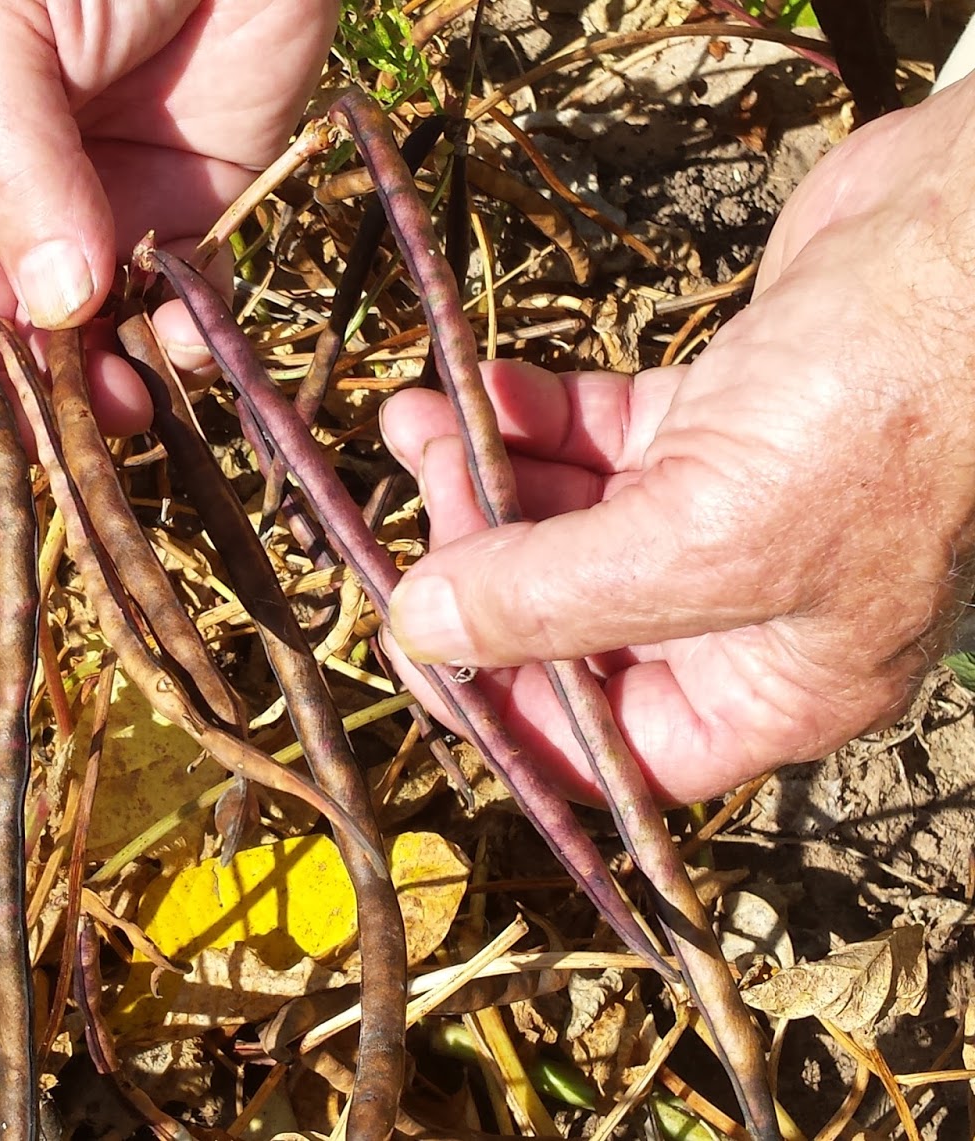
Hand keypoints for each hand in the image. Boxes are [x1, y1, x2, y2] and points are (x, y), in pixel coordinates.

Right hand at [0, 0, 336, 428]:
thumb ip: (12, 161)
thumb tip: (53, 303)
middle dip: (3, 390)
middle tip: (46, 430)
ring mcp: (95, 212)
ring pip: (77, 343)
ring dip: (94, 390)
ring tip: (122, 406)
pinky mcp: (190, 215)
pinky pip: (176, 312)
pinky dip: (181, 345)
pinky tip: (186, 335)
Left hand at [380, 76, 974, 805]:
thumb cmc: (889, 411)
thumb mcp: (709, 538)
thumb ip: (552, 597)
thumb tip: (417, 633)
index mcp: (770, 688)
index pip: (610, 751)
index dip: (505, 714)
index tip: (417, 647)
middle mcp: (745, 614)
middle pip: (567, 629)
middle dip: (477, 569)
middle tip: (419, 503)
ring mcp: (727, 513)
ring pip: (569, 524)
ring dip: (483, 480)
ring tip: (416, 424)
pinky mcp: (712, 423)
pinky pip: (594, 440)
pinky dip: (530, 419)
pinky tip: (476, 386)